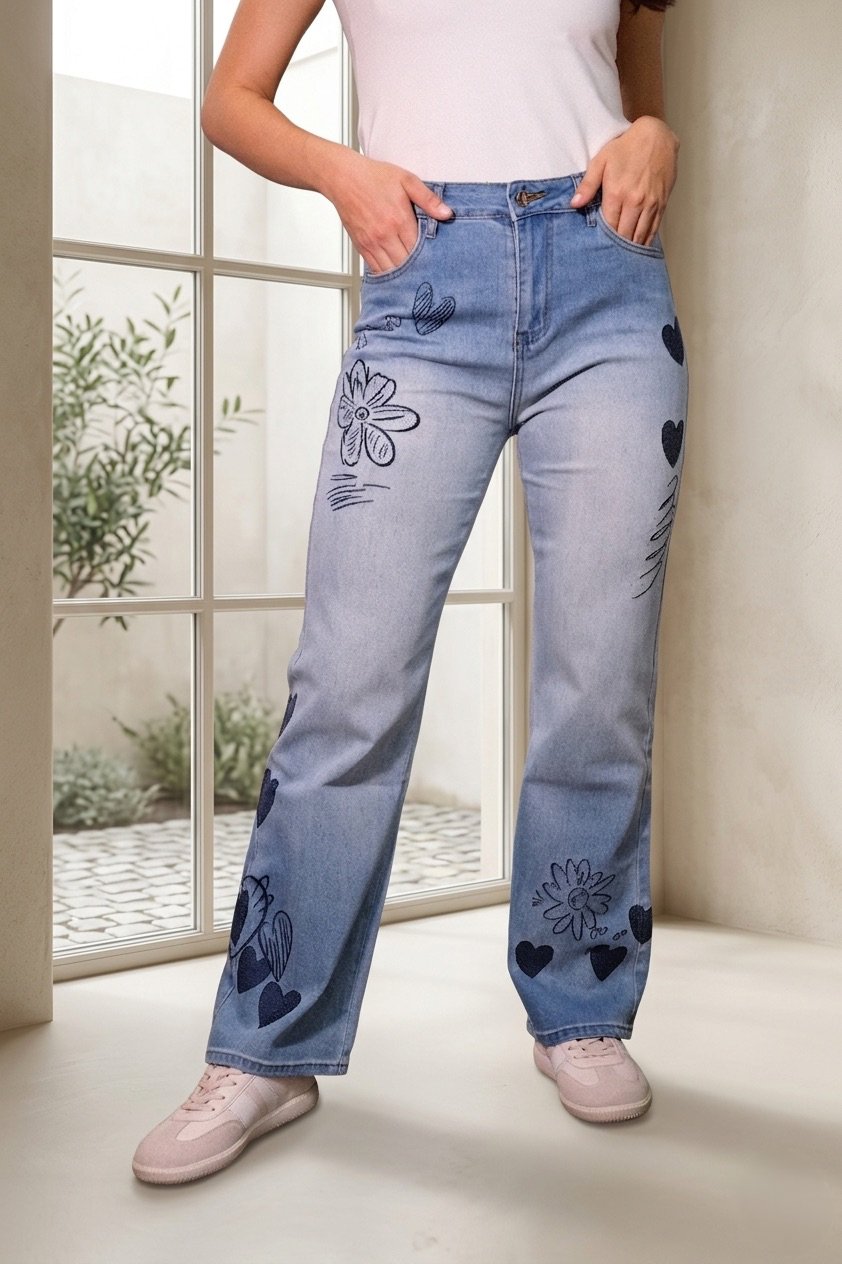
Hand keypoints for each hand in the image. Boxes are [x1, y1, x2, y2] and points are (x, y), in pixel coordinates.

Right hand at [320, 149, 453, 274]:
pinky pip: (376, 269)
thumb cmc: (373, 177)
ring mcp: (372, 243)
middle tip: (428, 270)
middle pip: (407, 264)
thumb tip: (447, 214)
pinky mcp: (361, 247)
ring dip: (403, 274)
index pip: (420, 249)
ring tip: (414, 274)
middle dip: (418, 268)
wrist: (343, 178)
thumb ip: (428, 199)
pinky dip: (387, 274)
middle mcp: (385, 235)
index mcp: (399, 219)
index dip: (430, 256)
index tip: (437, 258)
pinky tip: (396, 272)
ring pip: (391, 270)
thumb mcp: (407, 180)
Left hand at [570, 116, 679, 247]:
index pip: (609, 227)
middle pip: (625, 235)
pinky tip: (639, 248)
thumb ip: (588, 185)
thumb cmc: (626, 146)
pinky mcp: (662, 202)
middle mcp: (636, 201)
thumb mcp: (601, 161)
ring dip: (632, 247)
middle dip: (617, 247)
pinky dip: (646, 240)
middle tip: (609, 257)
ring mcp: (651, 203)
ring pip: (640, 235)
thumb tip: (575, 204)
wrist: (656, 136)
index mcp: (617, 193)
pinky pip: (654, 228)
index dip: (603, 239)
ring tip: (623, 259)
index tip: (597, 246)